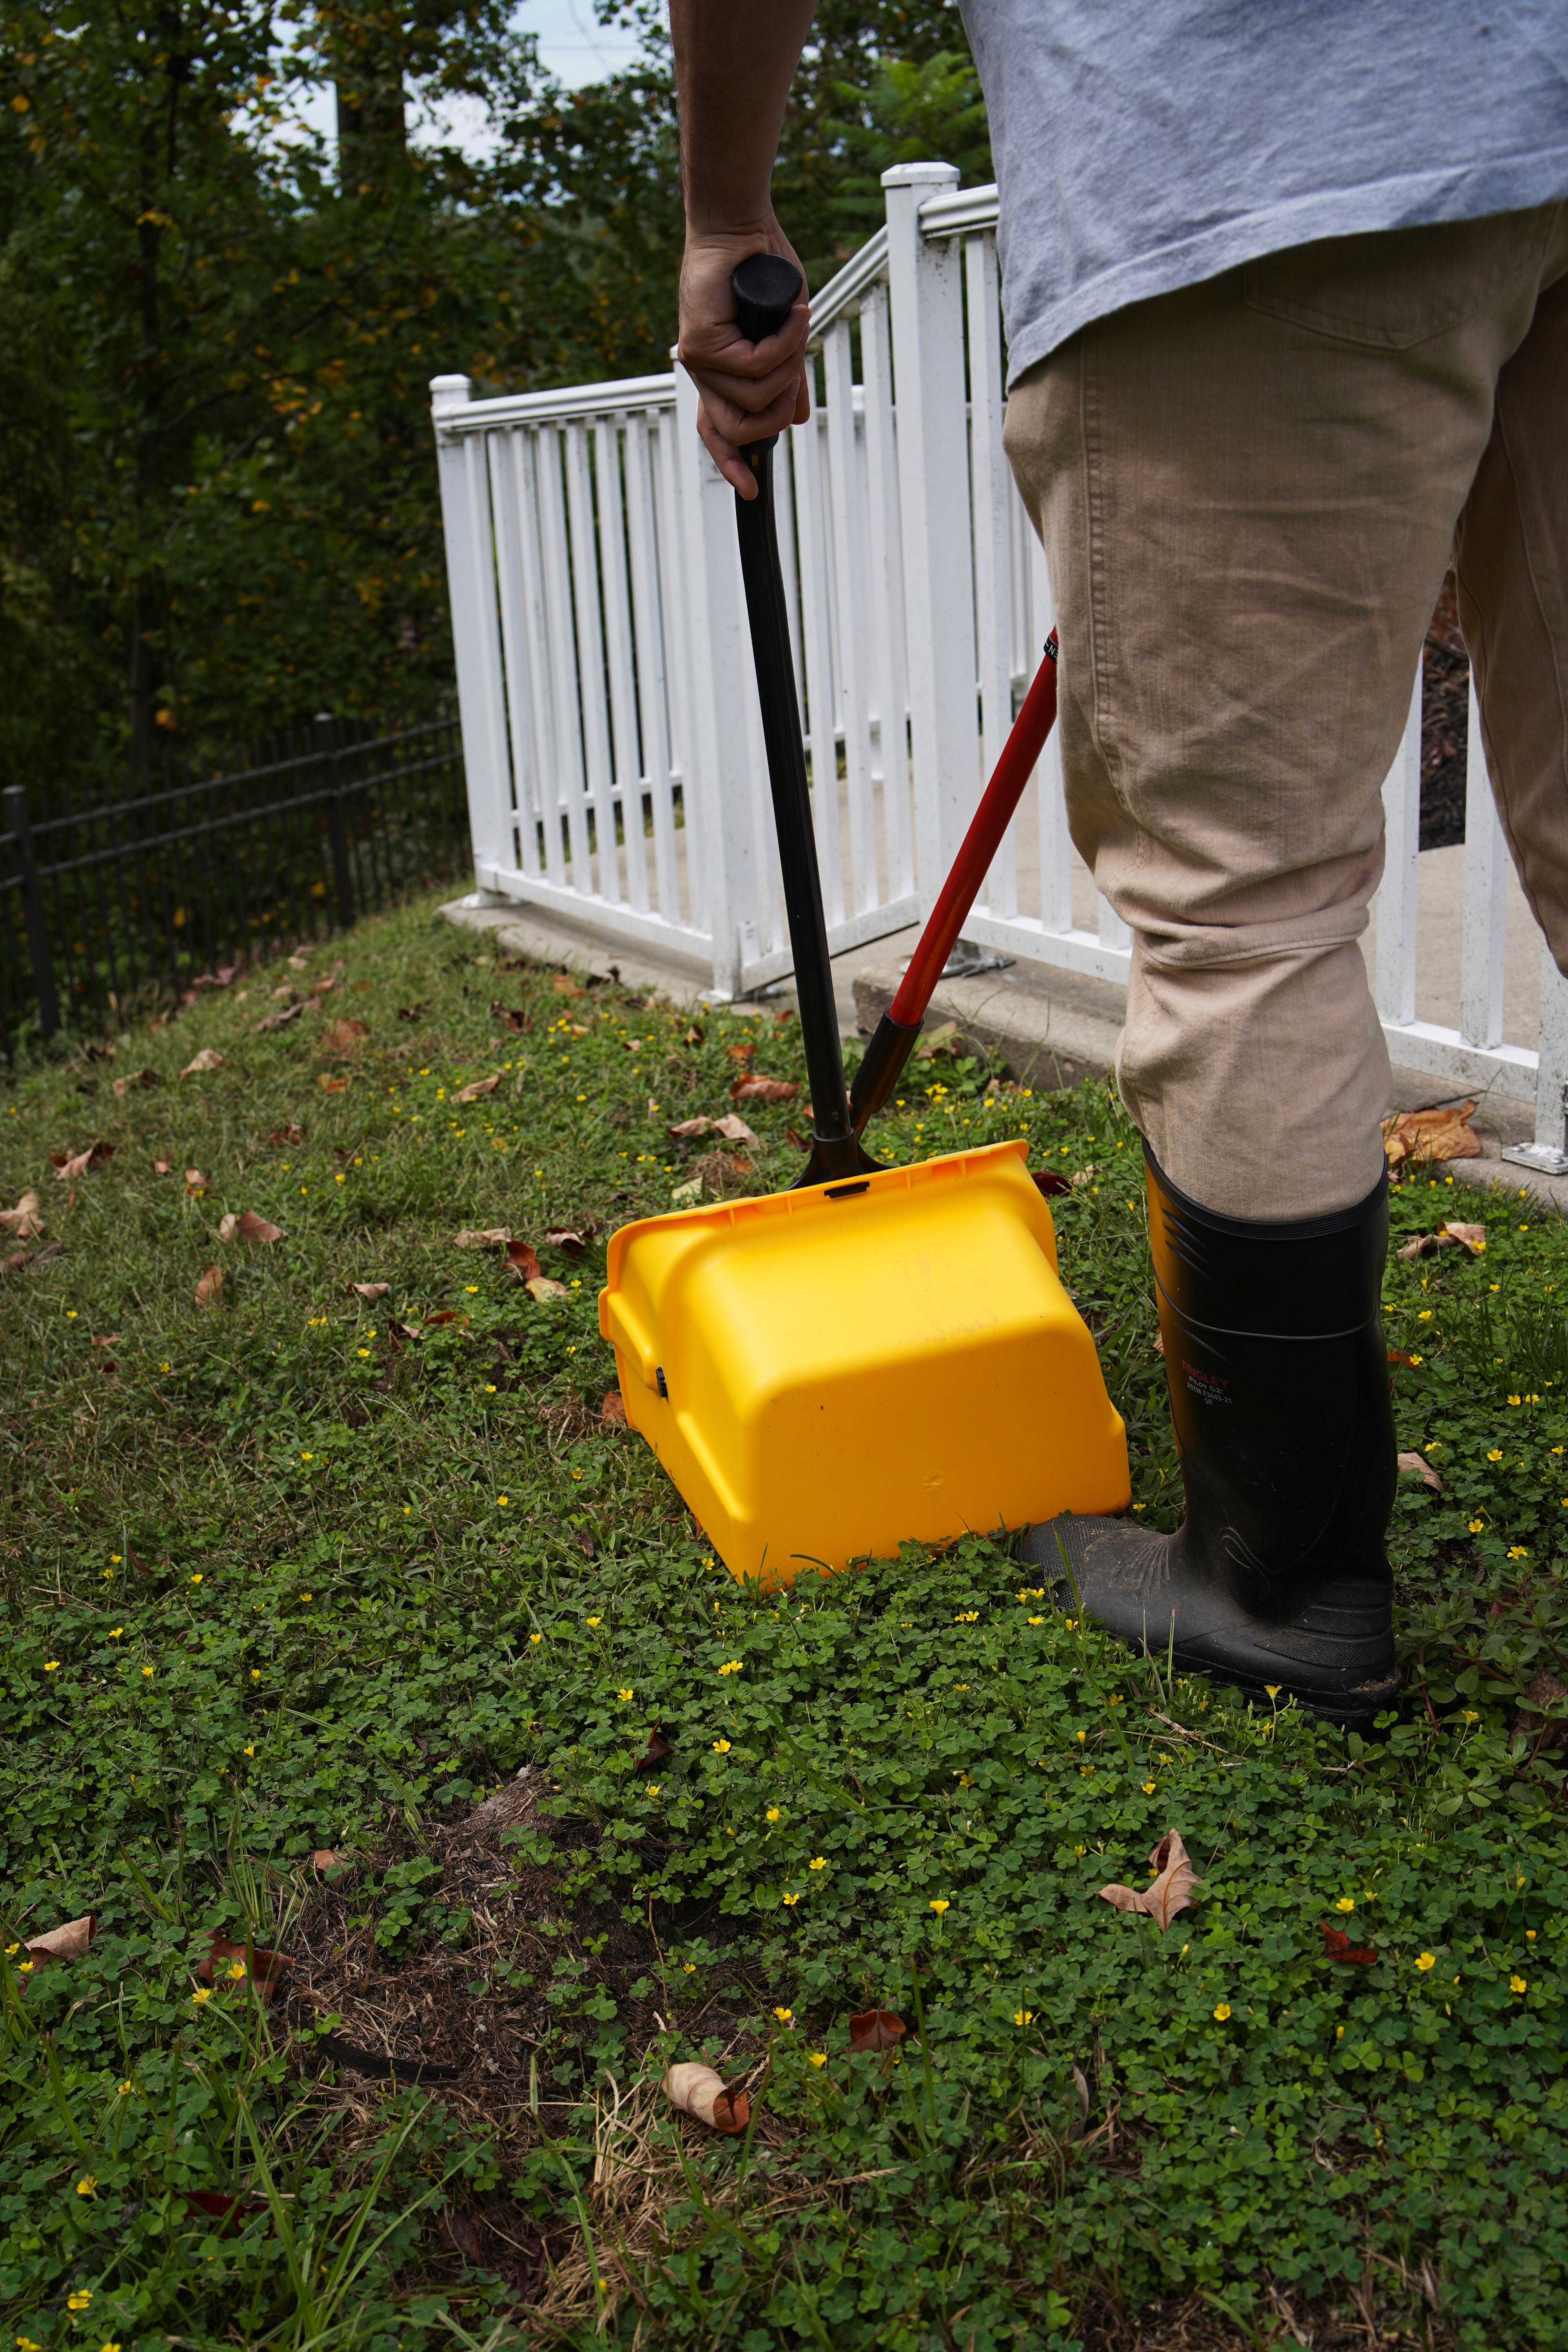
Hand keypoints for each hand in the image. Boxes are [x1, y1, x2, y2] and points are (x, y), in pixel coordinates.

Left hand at [678, 224, 810, 497]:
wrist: (739, 227)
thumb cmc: (760, 273)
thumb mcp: (781, 335)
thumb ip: (786, 376)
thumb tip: (798, 417)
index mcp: (718, 374)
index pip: (717, 431)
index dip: (732, 463)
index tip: (751, 491)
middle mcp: (703, 372)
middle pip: (740, 428)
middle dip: (778, 412)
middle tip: (796, 376)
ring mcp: (698, 359)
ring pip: (754, 398)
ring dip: (788, 368)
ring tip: (796, 326)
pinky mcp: (701, 343)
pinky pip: (755, 367)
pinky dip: (783, 344)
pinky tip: (793, 316)